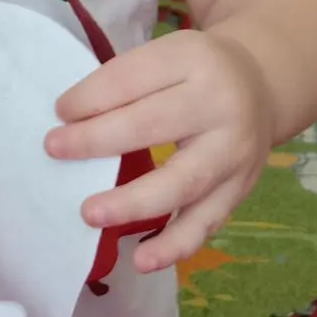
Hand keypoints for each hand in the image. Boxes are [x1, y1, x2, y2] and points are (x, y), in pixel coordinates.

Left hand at [46, 29, 275, 274]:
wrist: (262, 86)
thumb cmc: (194, 72)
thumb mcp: (166, 55)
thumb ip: (125, 82)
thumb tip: (69, 122)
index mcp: (192, 59)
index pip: (132, 78)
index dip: (91, 97)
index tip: (59, 113)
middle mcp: (220, 103)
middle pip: (152, 125)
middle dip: (98, 140)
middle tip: (54, 150)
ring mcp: (233, 150)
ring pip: (181, 182)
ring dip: (132, 202)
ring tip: (89, 213)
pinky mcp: (240, 188)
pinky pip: (206, 222)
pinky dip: (174, 245)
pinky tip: (141, 260)